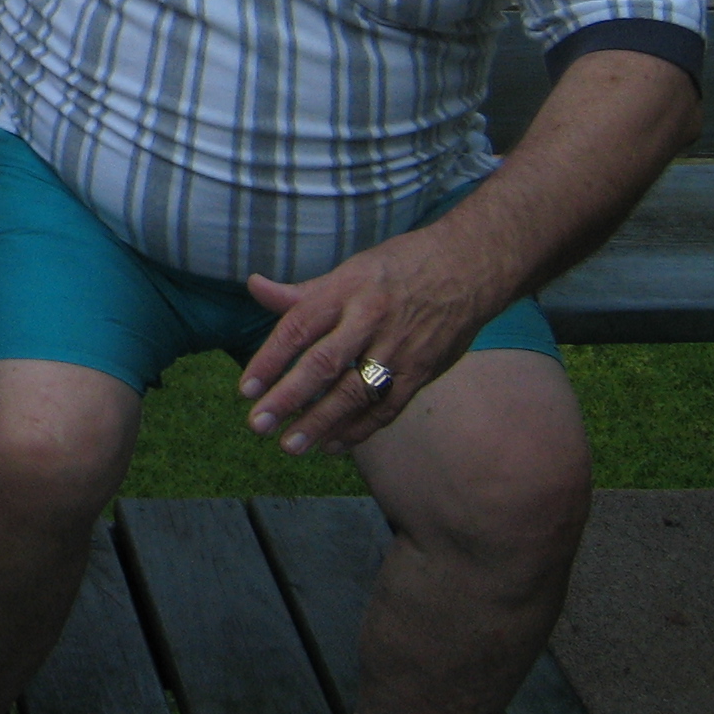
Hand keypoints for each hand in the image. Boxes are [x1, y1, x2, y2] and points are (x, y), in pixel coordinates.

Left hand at [235, 222, 508, 456]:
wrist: (466, 269)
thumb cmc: (398, 268)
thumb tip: (254, 286)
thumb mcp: (348, 270)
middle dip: (288, 398)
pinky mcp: (421, 371)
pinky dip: (360, 429)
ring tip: (291, 445)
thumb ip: (302, 292)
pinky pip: (387, 407)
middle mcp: (369, 320)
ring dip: (321, 422)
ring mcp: (397, 349)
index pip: (298, 328)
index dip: (269, 360)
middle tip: (258, 426)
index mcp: (345, 291)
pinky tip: (333, 446)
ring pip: (355, 392)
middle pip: (323, 364)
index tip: (246, 390)